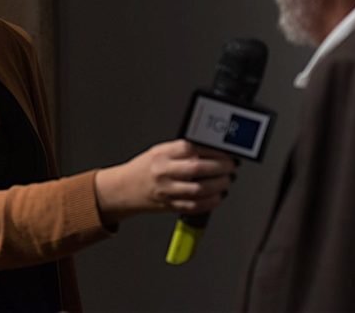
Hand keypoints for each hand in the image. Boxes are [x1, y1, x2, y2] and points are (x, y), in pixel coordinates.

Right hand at [94, 139, 236, 224]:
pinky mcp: (170, 206)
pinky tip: (218, 196)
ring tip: (227, 180)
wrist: (123, 190)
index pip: (191, 148)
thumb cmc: (143, 168)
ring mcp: (167, 191)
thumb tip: (209, 148)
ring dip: (219, 185)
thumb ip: (181, 149)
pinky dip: (210, 202)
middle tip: (231, 166)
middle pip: (197, 168)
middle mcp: (164, 172)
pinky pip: (194, 206)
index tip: (225, 151)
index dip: (212, 149)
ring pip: (199, 189)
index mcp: (162, 155)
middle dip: (220, 167)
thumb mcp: (158, 151)